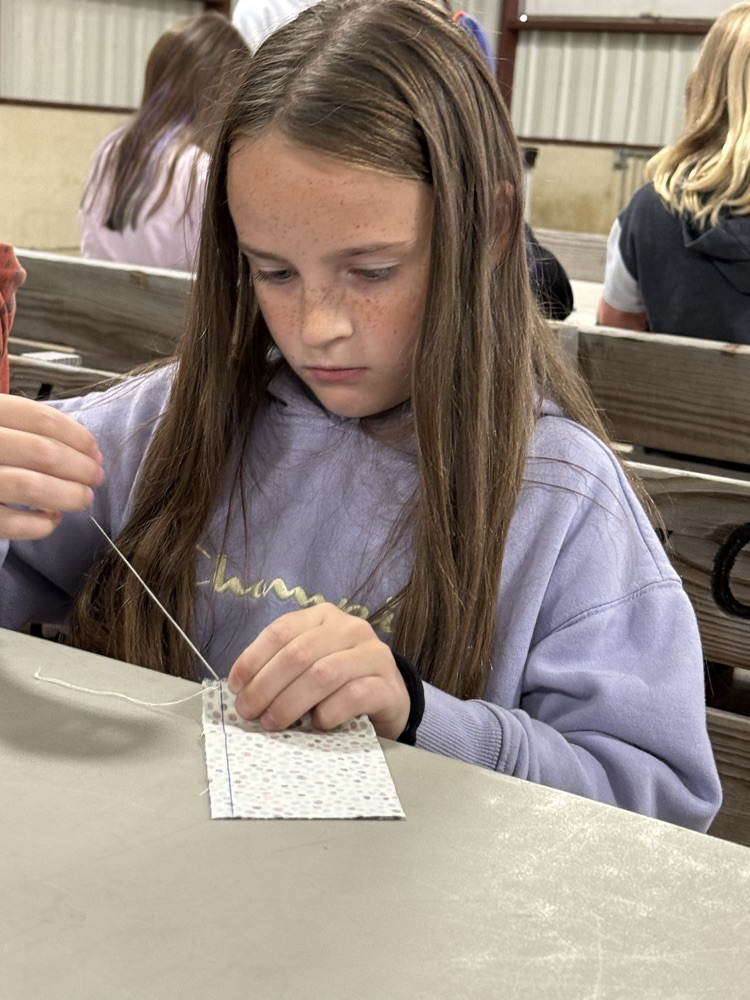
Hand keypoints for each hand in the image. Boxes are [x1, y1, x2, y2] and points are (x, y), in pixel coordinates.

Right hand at [0, 394, 104, 538]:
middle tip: (96, 477)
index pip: (38, 419)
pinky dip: (39, 525)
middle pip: (42, 453)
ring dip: (67, 495)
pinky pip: (9, 523)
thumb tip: (82, 449)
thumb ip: (23, 428)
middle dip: (79, 468)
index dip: (76, 436)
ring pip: (30, 487)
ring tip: (83, 499)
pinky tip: (51, 521)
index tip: (95, 451)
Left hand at [227, 603, 409, 739]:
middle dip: (266, 686)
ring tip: (273, 722)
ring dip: (290, 702)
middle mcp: (350, 628)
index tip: (236, 686)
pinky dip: (328, 712)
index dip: (253, 659)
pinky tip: (316, 724)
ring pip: (323, 674)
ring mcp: (373, 655)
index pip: (282, 631)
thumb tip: (242, 688)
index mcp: (324, 617)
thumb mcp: (309, 663)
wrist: (389, 697)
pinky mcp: (388, 685)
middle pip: (299, 653)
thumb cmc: (339, 681)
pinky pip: (353, 696)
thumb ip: (281, 666)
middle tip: (249, 712)